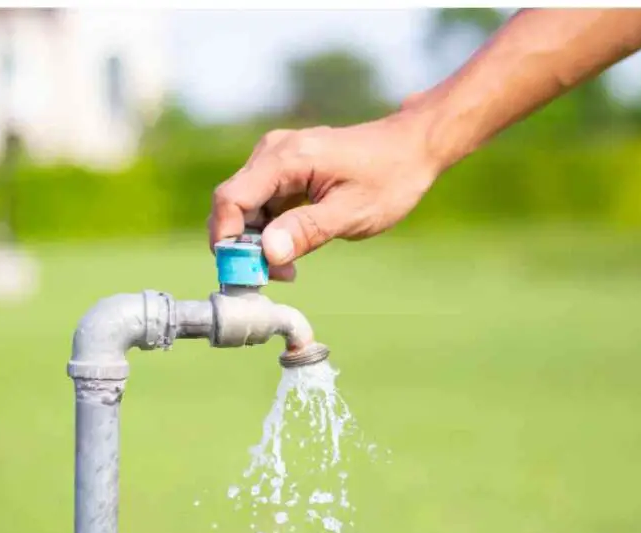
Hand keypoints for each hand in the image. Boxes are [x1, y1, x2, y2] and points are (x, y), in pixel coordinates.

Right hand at [207, 109, 440, 281]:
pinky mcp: (285, 168)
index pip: (231, 198)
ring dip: (258, 241)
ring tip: (290, 267)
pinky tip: (292, 248)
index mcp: (286, 158)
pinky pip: (262, 202)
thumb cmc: (389, 178)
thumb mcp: (351, 212)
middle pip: (233, 204)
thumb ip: (306, 231)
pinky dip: (270, 229)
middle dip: (244, 245)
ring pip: (246, 206)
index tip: (245, 272)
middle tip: (275, 276)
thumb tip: (266, 253)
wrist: (412, 148)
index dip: (227, 239)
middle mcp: (273, 151)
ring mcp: (277, 157)